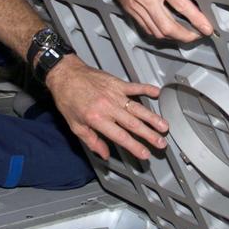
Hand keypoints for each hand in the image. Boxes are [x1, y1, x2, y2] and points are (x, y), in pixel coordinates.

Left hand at [44, 55, 168, 160]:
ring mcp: (114, 94)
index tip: (145, 153)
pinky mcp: (117, 83)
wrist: (65, 74)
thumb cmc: (67, 98)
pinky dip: (147, 89)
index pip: (121, 137)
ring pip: (138, 108)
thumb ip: (92, 141)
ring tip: (164, 126)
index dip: (135, 147)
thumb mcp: (75, 125)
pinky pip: (135, 87)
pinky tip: (158, 93)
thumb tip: (104, 154)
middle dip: (149, 135)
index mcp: (97, 119)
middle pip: (133, 124)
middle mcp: (108, 107)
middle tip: (161, 143)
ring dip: (152, 118)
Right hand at [104, 0, 212, 41]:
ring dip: (173, 36)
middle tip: (198, 34)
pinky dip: (159, 33)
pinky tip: (167, 30)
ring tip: (186, 35)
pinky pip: (146, 27)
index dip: (195, 18)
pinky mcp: (130, 8)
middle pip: (167, 26)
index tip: (206, 26)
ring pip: (156, 30)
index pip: (179, 3)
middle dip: (186, 35)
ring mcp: (136, 4)